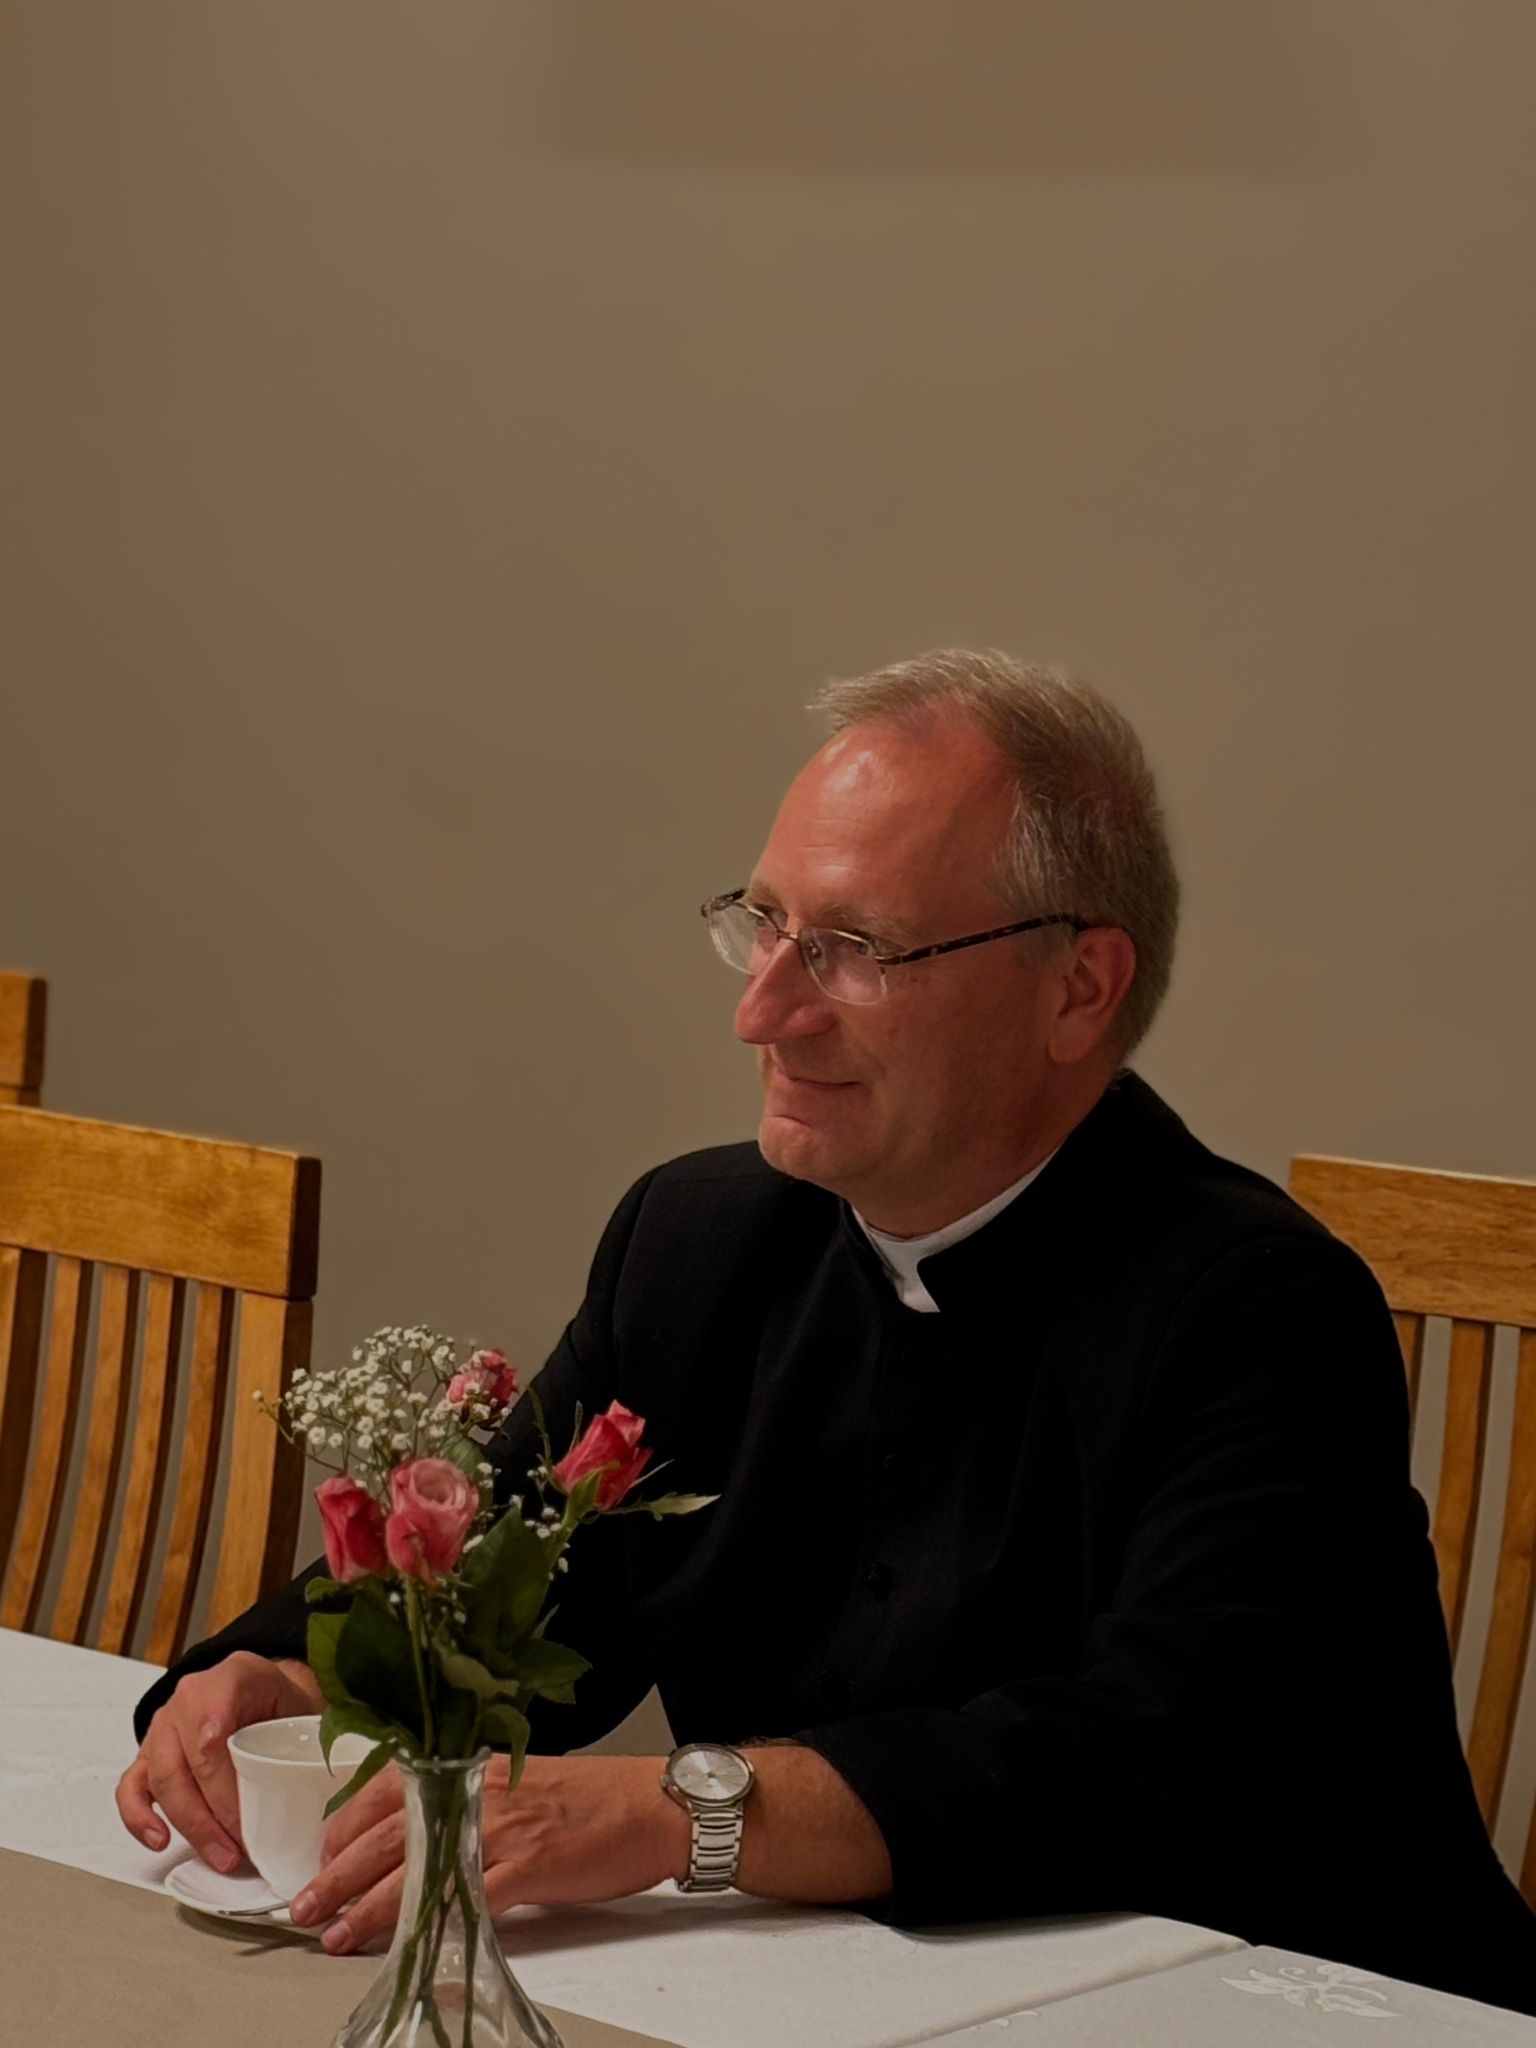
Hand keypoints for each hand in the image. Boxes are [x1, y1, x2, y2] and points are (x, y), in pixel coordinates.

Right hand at [115, 1652, 323, 1871]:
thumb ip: (310, 1736)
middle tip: (239, 1849)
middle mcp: (190, 1697)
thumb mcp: (303, 1703)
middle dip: (213, 1815)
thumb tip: (327, 1788)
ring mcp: (164, 1726)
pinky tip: (160, 1840)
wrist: (262, 1689)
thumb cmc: (282, 1700)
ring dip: (190, 1826)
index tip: (242, 1816)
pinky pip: (131, 1787)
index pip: (214, 1730)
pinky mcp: (148, 1754)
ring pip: (161, 1780)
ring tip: (221, 1856)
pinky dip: (140, 1817)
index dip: (225, 1781)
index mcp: (232, 1677)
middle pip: (187, 1763)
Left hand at [290, 1753, 688, 1952]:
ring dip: (366, 1906)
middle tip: (303, 1906)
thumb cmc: (589, 1798)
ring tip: (333, 1934)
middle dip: (336, 1873)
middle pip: (388, 1833)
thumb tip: (415, 1837)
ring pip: (414, 1868)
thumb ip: (464, 1802)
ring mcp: (500, 1827)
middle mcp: (476, 1790)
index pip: (386, 1791)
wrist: (649, 1805)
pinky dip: (427, 1922)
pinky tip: (403, 1941)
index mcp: (470, 1767)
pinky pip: (464, 1898)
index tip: (319, 1858)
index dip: (344, 1829)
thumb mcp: (515, 1784)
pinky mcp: (525, 1865)